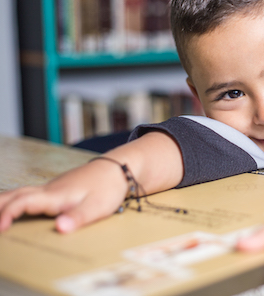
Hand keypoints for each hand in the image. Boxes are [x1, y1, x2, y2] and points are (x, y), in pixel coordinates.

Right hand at [0, 159, 127, 232]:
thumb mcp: (97, 207)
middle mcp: (49, 189)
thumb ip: (77, 218)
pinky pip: (30, 193)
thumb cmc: (109, 187)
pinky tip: (15, 205)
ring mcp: (53, 187)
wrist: (120, 166)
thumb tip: (59, 228)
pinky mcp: (59, 188)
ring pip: (21, 192)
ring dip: (4, 200)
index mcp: (55, 195)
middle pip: (15, 195)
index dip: (7, 214)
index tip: (0, 229)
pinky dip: (16, 199)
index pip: (22, 203)